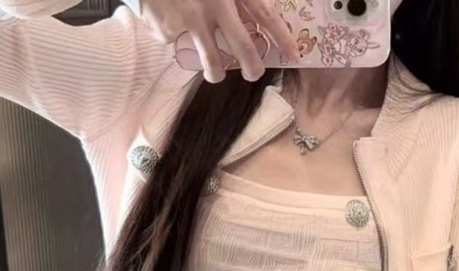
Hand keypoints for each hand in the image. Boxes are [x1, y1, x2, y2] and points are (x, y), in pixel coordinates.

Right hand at [140, 0, 299, 82]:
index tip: (294, 54)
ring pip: (211, 61)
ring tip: (215, 73)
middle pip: (243, 48)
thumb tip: (262, 8)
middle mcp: (213, 5)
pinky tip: (164, 15)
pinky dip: (172, 32)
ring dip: (215, 72)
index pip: (264, 15)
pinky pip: (174, 40)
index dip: (281, 36)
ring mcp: (189, 19)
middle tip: (253, 74)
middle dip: (252, 68)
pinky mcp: (166, 28)